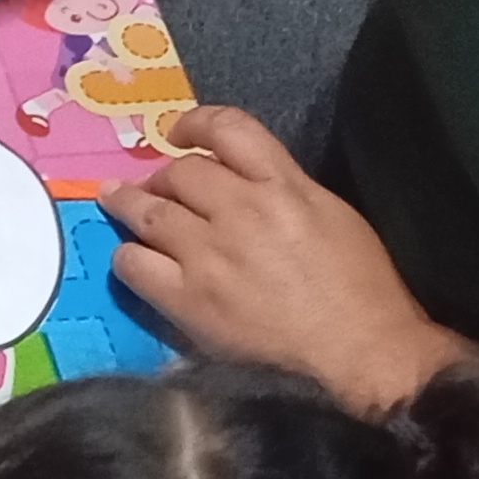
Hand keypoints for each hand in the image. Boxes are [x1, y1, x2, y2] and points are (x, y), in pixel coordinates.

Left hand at [103, 106, 458, 403]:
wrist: (362, 355)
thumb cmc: (364, 290)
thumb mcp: (334, 215)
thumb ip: (287, 189)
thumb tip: (245, 182)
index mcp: (284, 185)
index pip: (228, 128)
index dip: (194, 123)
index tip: (179, 132)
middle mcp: (240, 211)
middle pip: (180, 172)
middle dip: (163, 176)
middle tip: (156, 188)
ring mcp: (209, 255)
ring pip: (148, 213)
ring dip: (128, 204)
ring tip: (115, 201)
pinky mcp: (189, 300)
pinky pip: (135, 266)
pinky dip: (128, 257)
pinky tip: (131, 258)